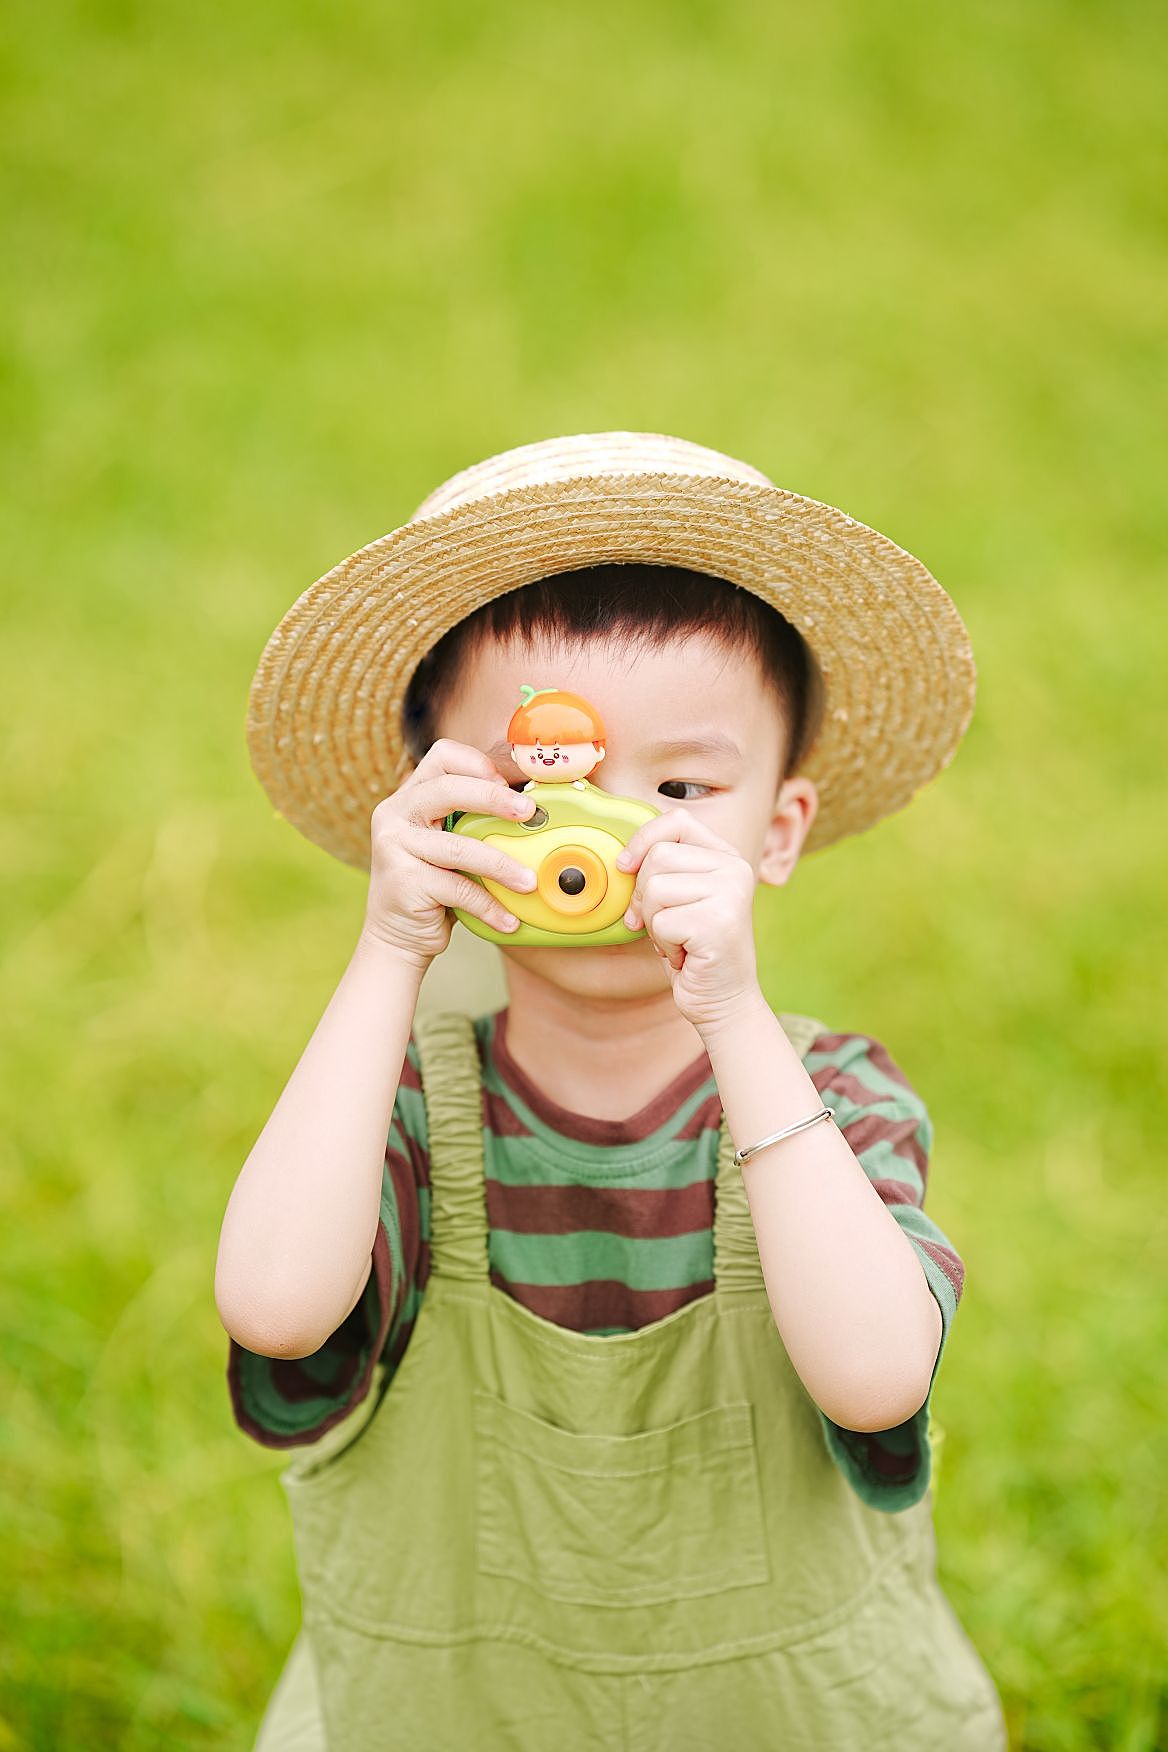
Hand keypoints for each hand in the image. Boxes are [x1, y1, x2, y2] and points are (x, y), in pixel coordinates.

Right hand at [362, 739, 537, 967]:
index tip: (513, 786)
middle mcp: (395, 814)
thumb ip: (473, 821)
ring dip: (501, 865)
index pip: (443, 756)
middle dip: (494, 798)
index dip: (480, 764)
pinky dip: (489, 906)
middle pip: (448, 788)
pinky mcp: (403, 881)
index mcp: (409, 796)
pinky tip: (509, 920)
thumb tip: (535, 808)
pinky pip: (458, 889)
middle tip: (530, 813)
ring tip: (529, 881)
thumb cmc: (436, 887)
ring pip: (459, 846)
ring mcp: (394, 846)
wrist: (398, 937)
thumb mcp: (450, 844)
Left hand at [615, 809, 763, 1032]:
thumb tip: (622, 859)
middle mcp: (735, 869)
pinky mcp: (719, 923)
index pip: (676, 821)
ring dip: (655, 923)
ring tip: (679, 939)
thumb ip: (663, 870)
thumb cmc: (694, 950)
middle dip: (645, 896)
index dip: (642, 840)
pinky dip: (664, 945)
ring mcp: (730, 894)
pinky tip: (686, 955)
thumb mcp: (679, 899)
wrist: (722, 1000)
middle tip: (664, 925)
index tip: (625, 867)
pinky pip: (662, 922)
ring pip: (655, 889)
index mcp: (727, 856)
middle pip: (658, 857)